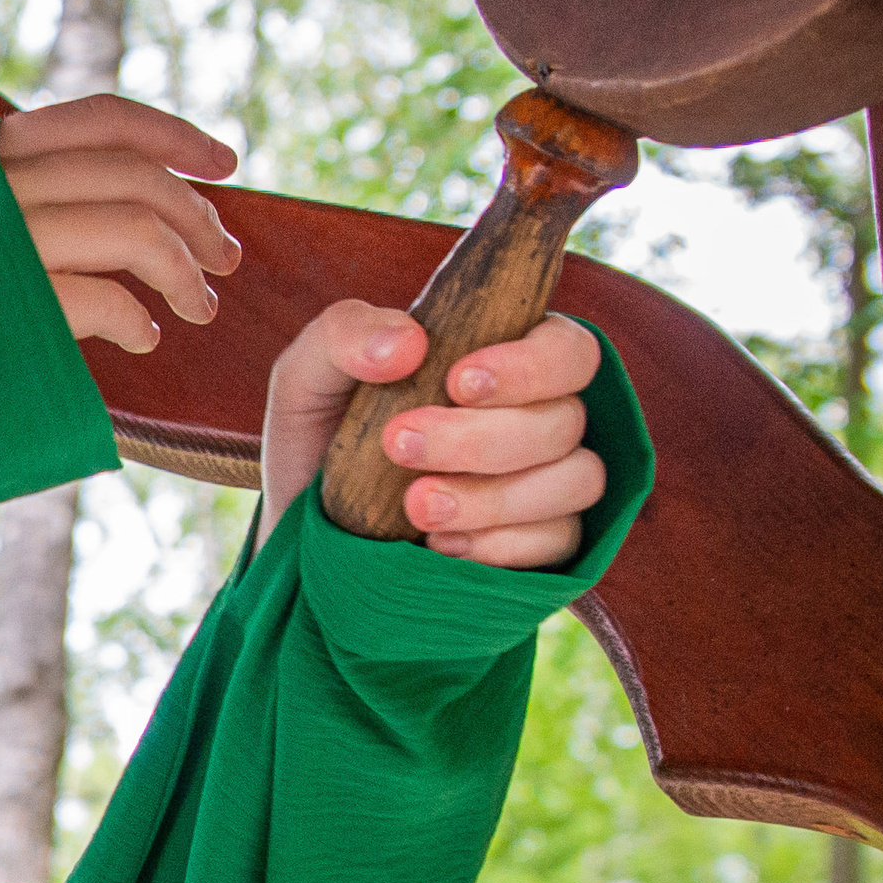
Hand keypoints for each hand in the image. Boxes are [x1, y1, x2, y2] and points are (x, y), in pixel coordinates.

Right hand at [0, 94, 241, 353]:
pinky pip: (108, 301)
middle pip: (135, 175)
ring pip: (136, 231)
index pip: (102, 120)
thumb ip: (31, 194)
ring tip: (200, 308)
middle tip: (227, 258)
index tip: (227, 165)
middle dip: (198, 216)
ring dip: (184, 273)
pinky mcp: (9, 307)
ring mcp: (0, 246)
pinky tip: (143, 339)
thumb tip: (144, 192)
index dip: (174, 136)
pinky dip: (138, 321)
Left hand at [258, 301, 606, 568]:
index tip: (458, 382)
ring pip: (575, 481)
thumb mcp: (308, 377)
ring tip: (415, 507)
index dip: (530, 365)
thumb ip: (344, 335)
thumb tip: (407, 343)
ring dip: (494, 497)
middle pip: (565, 419)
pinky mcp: (541, 544)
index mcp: (501, 359)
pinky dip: (500, 546)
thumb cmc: (321, 438)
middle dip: (481, 438)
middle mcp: (537, 417)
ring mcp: (547, 483)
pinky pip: (560, 543)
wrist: (306, 529)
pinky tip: (441, 547)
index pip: (566, 348)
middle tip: (400, 445)